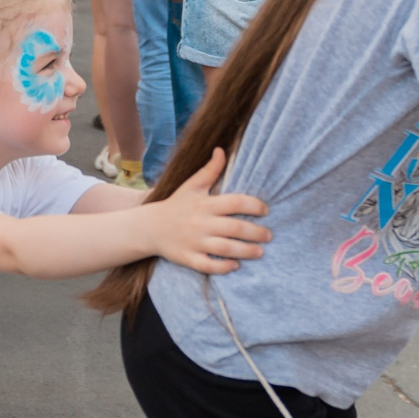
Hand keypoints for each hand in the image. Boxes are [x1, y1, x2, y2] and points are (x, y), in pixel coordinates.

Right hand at [143, 150, 270, 274]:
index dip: (255, 206)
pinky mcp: (187, 258)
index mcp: (205, 204)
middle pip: (235, 228)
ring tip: (260, 252)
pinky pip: (208, 266)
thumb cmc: (176, 204)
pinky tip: (235, 266)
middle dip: (256, 233)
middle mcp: (201, 223)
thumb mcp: (192, 185)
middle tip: (269, 236)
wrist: (150, 227)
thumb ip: (210, 170)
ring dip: (246, 252)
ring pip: (225, 249)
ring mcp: (194, 242)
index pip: (236, 203)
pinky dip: (223, 268)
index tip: (265, 211)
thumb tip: (221, 150)